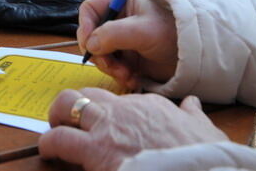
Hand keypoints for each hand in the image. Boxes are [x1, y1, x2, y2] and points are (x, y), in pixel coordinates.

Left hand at [40, 88, 226, 170]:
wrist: (201, 170)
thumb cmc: (205, 156)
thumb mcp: (205, 130)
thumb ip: (193, 115)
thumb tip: (192, 103)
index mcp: (149, 104)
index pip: (118, 98)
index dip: (108, 110)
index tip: (105, 123)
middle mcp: (125, 108)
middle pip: (88, 92)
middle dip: (76, 106)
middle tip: (70, 123)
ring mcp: (108, 127)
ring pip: (68, 103)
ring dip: (57, 117)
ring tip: (54, 133)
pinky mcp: (96, 150)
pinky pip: (60, 139)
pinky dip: (49, 144)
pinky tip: (49, 152)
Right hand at [78, 0, 177, 89]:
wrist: (195, 56)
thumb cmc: (172, 33)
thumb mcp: (143, 30)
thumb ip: (114, 34)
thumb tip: (90, 45)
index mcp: (120, 5)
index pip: (90, 10)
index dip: (84, 25)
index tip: (88, 43)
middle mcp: (117, 22)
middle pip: (91, 36)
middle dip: (100, 54)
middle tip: (112, 67)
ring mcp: (121, 42)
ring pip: (100, 55)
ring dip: (110, 68)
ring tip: (127, 75)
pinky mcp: (127, 60)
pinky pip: (112, 69)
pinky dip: (119, 76)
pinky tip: (133, 80)